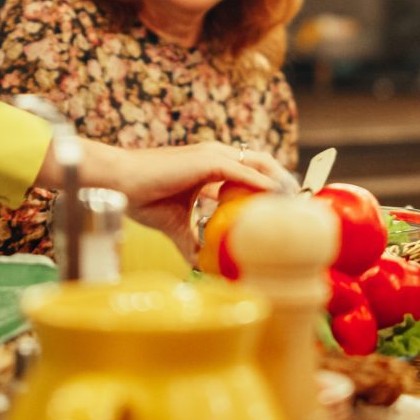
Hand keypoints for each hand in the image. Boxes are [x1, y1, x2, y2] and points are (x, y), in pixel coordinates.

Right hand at [80, 141, 289, 256]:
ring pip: (259, 164)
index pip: (251, 170)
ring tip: (295, 203)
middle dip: (284, 181)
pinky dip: (261, 184)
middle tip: (299, 206)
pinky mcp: (207, 161)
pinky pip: (243, 172)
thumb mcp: (176, 224)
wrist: (120, 184)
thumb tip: (202, 264)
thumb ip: (192, 240)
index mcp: (211, 166)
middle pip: (263, 163)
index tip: (286, 207)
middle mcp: (216, 156)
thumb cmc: (143, 198)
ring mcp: (213, 155)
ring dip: (280, 181)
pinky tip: (275, 198)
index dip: (270, 186)